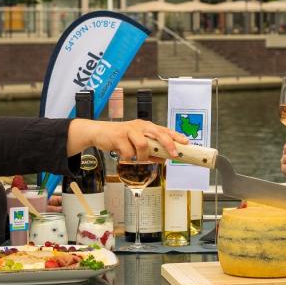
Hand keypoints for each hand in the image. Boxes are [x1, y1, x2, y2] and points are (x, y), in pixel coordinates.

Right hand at [68, 118, 186, 159]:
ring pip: (143, 145)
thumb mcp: (137, 144)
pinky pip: (128, 151)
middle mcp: (140, 126)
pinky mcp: (119, 136)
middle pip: (158, 133)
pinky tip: (123, 154)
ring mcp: (129, 130)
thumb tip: (163, 158)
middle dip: (167, 145)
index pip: (164, 130)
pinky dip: (127, 157)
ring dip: (141, 156)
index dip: (176, 136)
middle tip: (172, 155)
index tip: (185, 143)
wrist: (99, 133)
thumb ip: (150, 151)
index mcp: (146, 127)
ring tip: (135, 157)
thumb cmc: (120, 138)